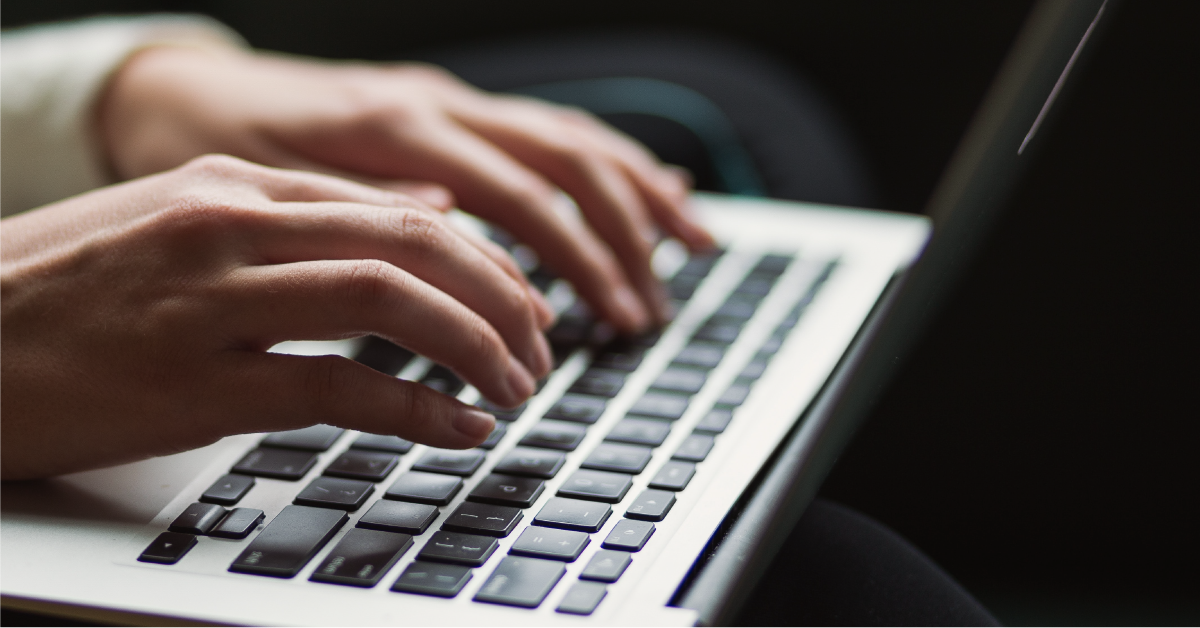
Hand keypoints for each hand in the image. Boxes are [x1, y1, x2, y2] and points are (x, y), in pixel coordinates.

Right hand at [0, 155, 552, 479]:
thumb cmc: (64, 290)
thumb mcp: (181, 223)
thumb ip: (302, 216)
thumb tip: (422, 210)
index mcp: (234, 187)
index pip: (399, 208)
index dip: (481, 258)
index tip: (519, 300)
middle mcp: (231, 227)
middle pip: (414, 244)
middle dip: (501, 296)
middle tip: (540, 343)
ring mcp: (210, 302)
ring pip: (390, 302)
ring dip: (475, 346)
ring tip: (516, 386)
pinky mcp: (191, 383)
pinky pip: (337, 387)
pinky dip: (416, 409)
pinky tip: (457, 428)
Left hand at [98, 45, 714, 331]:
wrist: (179, 88)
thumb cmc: (214, 144)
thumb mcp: (267, 186)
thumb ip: (364, 207)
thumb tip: (455, 226)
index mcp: (398, 123)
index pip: (519, 194)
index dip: (574, 261)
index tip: (606, 323)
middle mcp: (439, 101)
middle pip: (566, 160)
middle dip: (623, 238)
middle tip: (652, 310)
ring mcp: (450, 99)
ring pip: (570, 135)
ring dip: (637, 193)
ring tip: (692, 245)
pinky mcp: (450, 109)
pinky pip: (546, 128)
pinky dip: (607, 161)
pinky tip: (650, 185)